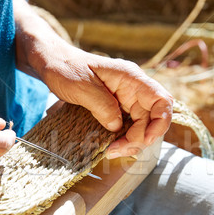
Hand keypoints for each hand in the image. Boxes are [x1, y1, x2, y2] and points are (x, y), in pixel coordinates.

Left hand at [12, 0, 172, 158]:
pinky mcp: (116, 108)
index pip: (161, 100)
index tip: (144, 140)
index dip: (160, 123)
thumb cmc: (66, 68)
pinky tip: (109, 146)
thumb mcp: (82, 86)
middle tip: (116, 150)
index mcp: (131, 78)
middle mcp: (133, 89)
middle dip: (139, 139)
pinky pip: (127, 127)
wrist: (52, 63)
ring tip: (111, 151)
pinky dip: (122, 139)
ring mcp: (125, 99)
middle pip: (151, 119)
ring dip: (130, 142)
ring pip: (140, 126)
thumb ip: (103, 106)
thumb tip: (117, 127)